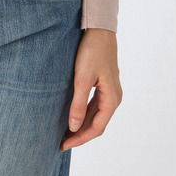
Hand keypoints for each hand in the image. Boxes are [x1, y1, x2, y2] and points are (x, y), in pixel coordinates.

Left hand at [60, 28, 121, 151]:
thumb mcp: (82, 78)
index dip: (80, 139)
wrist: (99, 30)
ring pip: (96, 115)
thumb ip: (78, 104)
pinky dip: (84, 113)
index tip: (64, 145)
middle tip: (61, 142)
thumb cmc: (91, 51)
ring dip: (82, 125)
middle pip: (97, 124)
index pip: (96, 128)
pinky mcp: (104, 85)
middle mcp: (114, 98)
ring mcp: (110, 91)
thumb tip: (73, 127)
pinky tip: (73, 115)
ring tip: (65, 132)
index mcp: (112, 99)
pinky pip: (95, 105)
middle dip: (80, 134)